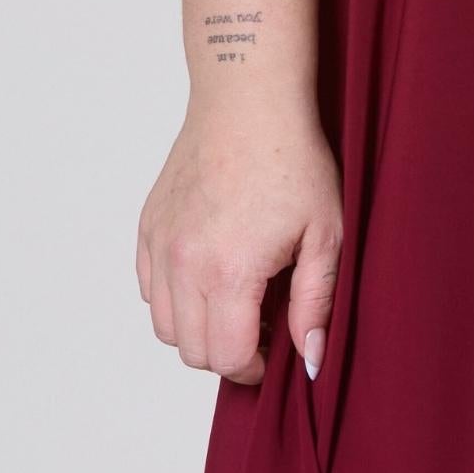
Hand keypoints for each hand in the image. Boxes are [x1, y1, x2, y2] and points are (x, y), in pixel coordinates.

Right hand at [137, 101, 341, 389]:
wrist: (248, 103)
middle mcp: (183, 263)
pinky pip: (149, 289)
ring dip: (198, 330)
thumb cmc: (294, 162)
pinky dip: (174, 298)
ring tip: (237, 305)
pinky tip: (210, 277)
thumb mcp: (325, 236)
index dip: (257, 369)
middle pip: (191, 352)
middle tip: (264, 330)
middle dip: (228, 355)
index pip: (227, 358)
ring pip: (164, 326)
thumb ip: (315, 306)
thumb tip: (310, 362)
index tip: (278, 352)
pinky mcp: (148, 227)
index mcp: (228, 272)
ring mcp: (159, 244)